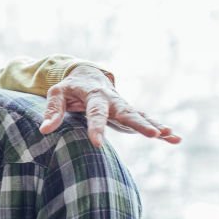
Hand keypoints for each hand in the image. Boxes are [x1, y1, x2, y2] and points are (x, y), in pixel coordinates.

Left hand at [39, 64, 181, 147]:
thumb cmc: (70, 87)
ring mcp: (122, 106)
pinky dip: (159, 129)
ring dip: (155, 125)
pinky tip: (174, 138)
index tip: (97, 143)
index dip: (95, 127)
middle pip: (126, 113)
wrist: (88, 76)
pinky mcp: (127, 113)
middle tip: (152, 134)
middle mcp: (112, 100)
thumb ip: (52, 110)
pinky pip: (144, 120)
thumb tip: (44, 130)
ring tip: (170, 135)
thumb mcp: (56, 93)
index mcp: (94, 95)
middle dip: (139, 123)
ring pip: (140, 116)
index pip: (95, 112)